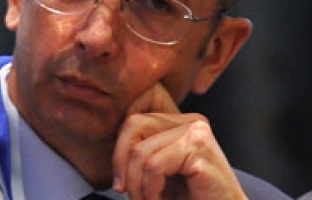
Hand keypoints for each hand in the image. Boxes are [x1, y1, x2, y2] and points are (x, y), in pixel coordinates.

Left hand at [111, 83, 246, 199]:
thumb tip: (112, 147)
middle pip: (133, 127)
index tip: (121, 182)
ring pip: (141, 151)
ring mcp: (196, 131)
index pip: (133, 120)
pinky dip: (150, 189)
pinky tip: (160, 199)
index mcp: (179, 122)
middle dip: (123, 165)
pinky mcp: (199, 148)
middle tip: (129, 193)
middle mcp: (190, 121)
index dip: (120, 151)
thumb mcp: (159, 173)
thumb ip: (141, 154)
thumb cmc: (192, 198)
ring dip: (139, 186)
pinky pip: (154, 165)